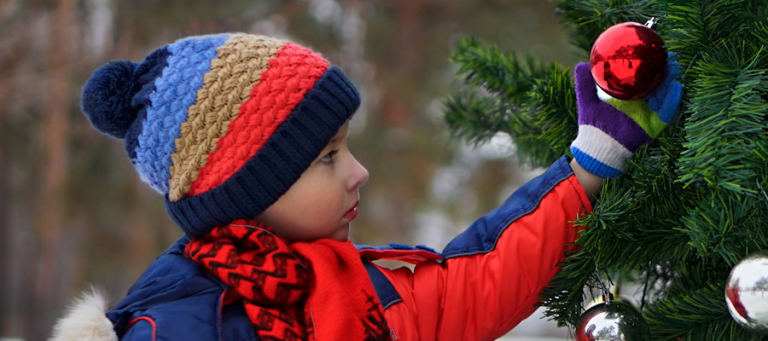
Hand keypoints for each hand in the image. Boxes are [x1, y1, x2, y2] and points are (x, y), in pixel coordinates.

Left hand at [570, 57, 682, 178]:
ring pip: (663, 95)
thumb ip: (585, 84)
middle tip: (669, 55)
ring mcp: (647, 115)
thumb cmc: (592, 126)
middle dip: (664, 71)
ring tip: (674, 66)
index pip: (642, 79)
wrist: (595, 148)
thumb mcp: (587, 100)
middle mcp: (639, 105)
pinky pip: (666, 113)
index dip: (649, 67)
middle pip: (656, 85)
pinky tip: (677, 87)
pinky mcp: (652, 127)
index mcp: (627, 98)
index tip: (653, 52)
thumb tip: (582, 64)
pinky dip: (672, 100)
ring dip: (670, 81)